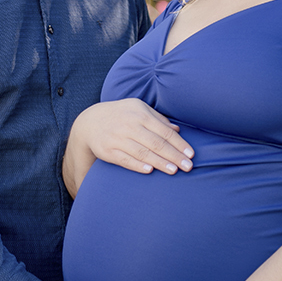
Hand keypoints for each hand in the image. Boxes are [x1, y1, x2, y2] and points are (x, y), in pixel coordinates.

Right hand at [65, 99, 193, 193]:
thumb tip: (177, 130)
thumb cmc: (121, 115)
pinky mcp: (108, 150)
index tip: (191, 154)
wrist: (90, 121)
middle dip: (174, 155)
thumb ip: (158, 119)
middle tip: (188, 167)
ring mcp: (118, 138)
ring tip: (174, 171)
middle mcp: (129, 125)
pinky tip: (150, 171)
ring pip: (142, 152)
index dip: (179, 143)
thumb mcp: (139, 109)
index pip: (164, 131)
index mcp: (140, 114)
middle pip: (156, 143)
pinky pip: (125, 159)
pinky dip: (137, 165)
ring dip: (160, 162)